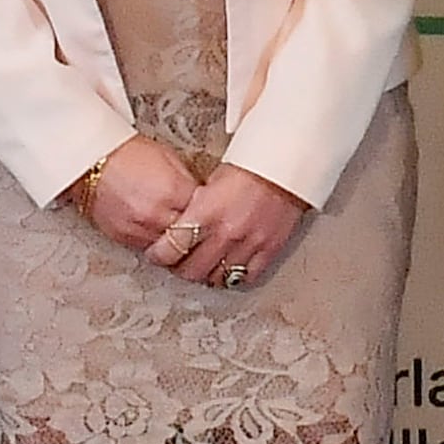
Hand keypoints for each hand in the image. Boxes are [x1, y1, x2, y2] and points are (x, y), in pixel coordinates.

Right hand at [79, 134, 199, 254]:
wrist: (88, 161)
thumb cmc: (126, 154)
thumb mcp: (168, 158)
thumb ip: (188, 181)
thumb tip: (204, 196)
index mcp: (172, 190)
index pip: (205, 212)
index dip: (210, 211)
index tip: (212, 209)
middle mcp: (156, 213)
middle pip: (190, 234)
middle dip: (197, 230)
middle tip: (200, 225)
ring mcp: (139, 228)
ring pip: (171, 248)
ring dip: (177, 241)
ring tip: (180, 231)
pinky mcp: (123, 237)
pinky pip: (149, 248)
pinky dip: (157, 242)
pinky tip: (159, 232)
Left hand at [163, 164, 304, 288]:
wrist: (285, 166)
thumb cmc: (249, 167)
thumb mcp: (210, 182)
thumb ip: (194, 208)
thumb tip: (179, 225)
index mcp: (207, 212)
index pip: (171, 248)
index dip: (159, 255)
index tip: (157, 254)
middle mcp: (226, 232)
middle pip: (192, 269)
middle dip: (180, 268)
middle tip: (178, 263)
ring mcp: (249, 243)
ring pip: (218, 277)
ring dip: (207, 275)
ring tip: (203, 267)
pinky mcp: (269, 249)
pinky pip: (247, 276)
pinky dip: (234, 276)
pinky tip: (228, 269)